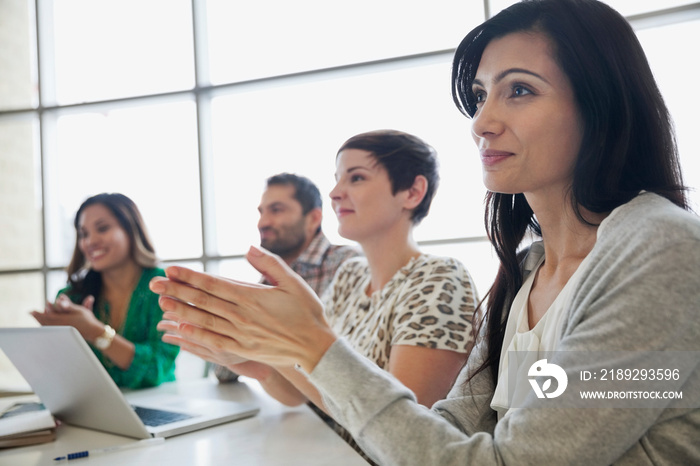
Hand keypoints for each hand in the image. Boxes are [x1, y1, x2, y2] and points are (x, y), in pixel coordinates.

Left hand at [30, 294, 101, 338]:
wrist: (93, 332)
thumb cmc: (88, 320)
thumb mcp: (79, 310)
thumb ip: (68, 304)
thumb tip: (60, 298)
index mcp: (63, 320)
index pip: (47, 316)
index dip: (39, 313)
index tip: (32, 310)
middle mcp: (61, 326)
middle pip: (45, 321)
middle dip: (38, 316)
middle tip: (30, 313)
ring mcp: (62, 332)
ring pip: (47, 327)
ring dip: (40, 321)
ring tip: (35, 318)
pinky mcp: (64, 335)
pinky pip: (51, 331)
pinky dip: (45, 327)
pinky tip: (43, 325)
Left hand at [149, 246, 336, 371]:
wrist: (315, 346)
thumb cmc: (307, 312)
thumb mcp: (293, 282)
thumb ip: (270, 263)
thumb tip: (248, 248)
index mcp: (252, 297)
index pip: (214, 284)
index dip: (190, 276)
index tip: (172, 269)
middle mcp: (242, 315)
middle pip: (203, 300)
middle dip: (177, 291)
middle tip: (155, 284)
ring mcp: (241, 334)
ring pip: (204, 320)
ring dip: (181, 311)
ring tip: (162, 303)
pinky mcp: (242, 348)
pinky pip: (214, 341)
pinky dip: (196, 334)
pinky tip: (181, 328)